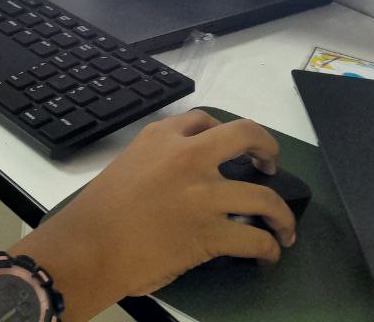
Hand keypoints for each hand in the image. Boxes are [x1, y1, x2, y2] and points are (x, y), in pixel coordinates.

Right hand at [15, 111, 295, 320]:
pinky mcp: (210, 233)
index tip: (230, 149)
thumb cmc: (98, 212)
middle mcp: (187, 157)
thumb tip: (184, 181)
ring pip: (264, 197)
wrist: (89, 246)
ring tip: (284, 227)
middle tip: (271, 165)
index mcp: (161, 138)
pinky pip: (255, 238)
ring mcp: (203, 195)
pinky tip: (268, 254)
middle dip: (268, 148)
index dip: (223, 133)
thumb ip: (158, 162)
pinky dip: (269, 248)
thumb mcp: (127, 166)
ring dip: (282, 214)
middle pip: (246, 136)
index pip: (204, 120)